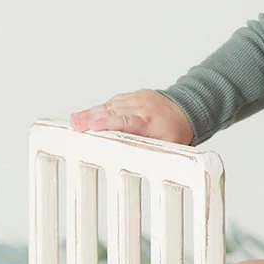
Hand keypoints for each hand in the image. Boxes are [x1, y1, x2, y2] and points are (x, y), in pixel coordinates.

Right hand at [69, 89, 193, 144]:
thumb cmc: (177, 131)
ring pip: (110, 105)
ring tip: (75, 120)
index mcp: (149, 120)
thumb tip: (141, 168)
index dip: (107, 123)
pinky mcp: (134, 95)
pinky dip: (101, 108)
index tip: (91, 127)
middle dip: (92, 118)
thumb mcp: (170, 146)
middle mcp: (141, 106)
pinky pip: (115, 101)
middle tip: (75, 124)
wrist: (188, 108)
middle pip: (112, 112)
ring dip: (92, 112)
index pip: (125, 120)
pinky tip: (88, 114)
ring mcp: (137, 98)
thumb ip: (151, 151)